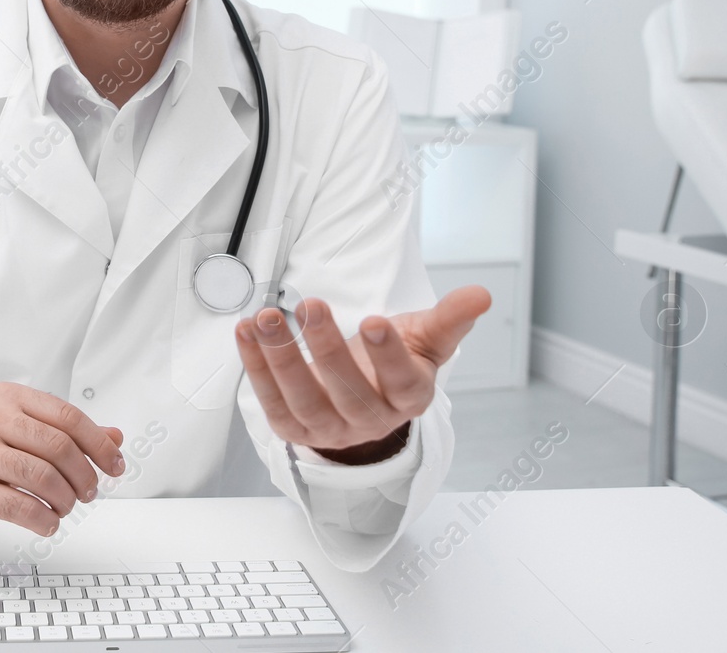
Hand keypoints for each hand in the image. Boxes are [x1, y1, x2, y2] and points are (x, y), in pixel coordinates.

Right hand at [0, 381, 125, 536]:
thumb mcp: (24, 430)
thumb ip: (68, 432)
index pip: (66, 416)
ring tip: (66, 505)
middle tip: (89, 491)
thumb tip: (114, 439)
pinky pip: (19, 505)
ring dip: (65, 498)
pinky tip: (48, 520)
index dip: (98, 444)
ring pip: (41, 476)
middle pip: (57, 446)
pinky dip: (44, 518)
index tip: (115, 465)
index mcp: (9, 397)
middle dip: (84, 474)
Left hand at [235, 285, 491, 462]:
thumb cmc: (396, 361)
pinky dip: (256, 368)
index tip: (374, 320)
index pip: (402, 383)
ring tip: (267, 318)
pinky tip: (246, 332)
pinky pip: (272, 404)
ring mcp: (330, 429)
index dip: (388, 355)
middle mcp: (371, 421)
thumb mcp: (425, 339)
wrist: (366, 397)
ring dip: (282, 359)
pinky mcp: (295, 430)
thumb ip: (450, 318)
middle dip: (327, 349)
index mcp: (408, 397)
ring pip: (304, 401)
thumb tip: (481, 294)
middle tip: (312, 305)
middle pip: (349, 393)